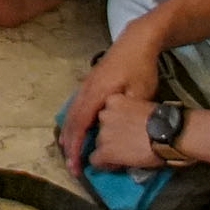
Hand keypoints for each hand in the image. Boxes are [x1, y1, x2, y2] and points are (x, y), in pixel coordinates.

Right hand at [59, 27, 164, 165]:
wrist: (137, 41)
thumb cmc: (140, 68)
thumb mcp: (140, 94)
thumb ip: (127, 115)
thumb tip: (118, 136)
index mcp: (96, 94)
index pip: (80, 126)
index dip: (76, 148)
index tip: (76, 167)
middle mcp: (85, 90)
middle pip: (71, 121)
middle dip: (69, 146)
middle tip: (71, 167)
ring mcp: (86, 85)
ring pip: (72, 113)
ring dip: (69, 134)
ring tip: (69, 154)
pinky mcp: (90, 83)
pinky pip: (76, 107)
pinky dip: (74, 123)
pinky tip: (76, 131)